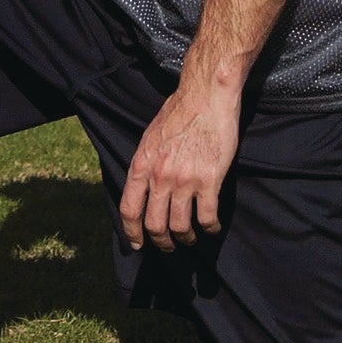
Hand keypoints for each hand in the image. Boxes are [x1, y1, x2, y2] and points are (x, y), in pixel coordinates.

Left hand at [119, 83, 239, 251]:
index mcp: (141, 165)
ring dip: (186, 238)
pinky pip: (207, 216)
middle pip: (154, 224)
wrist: (205, 96)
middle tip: (169, 246)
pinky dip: (209, 227)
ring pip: (180, 226)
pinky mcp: (209, 180)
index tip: (137, 244)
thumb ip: (146, 163)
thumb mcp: (150, 137)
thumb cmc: (180, 111)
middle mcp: (159, 176)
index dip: (132, 232)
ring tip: (191, 238)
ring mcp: (184, 180)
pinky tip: (212, 227)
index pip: (129, 209)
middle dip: (161, 242)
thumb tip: (144, 184)